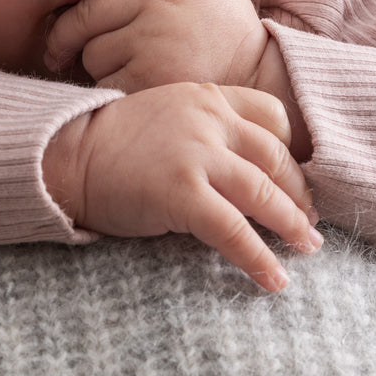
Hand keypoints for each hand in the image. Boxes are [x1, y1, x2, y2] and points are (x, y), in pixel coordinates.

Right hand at [43, 82, 319, 293]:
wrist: (65, 153)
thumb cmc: (110, 143)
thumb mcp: (166, 115)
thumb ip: (204, 131)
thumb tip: (243, 174)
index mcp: (207, 96)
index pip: (272, 116)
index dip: (291, 150)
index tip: (297, 178)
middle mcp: (209, 120)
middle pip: (275, 157)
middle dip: (299, 193)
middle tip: (310, 221)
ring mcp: (197, 155)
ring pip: (263, 192)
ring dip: (292, 225)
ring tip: (307, 248)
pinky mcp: (182, 192)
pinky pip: (234, 230)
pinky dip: (259, 257)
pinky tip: (274, 278)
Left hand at [45, 0, 268, 91]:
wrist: (262, 77)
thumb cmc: (224, 33)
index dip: (76, 13)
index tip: (69, 29)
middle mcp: (157, 5)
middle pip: (84, 19)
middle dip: (65, 39)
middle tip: (57, 54)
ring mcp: (152, 43)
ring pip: (92, 55)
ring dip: (95, 68)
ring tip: (120, 74)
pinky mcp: (150, 81)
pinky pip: (104, 86)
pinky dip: (107, 94)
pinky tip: (125, 96)